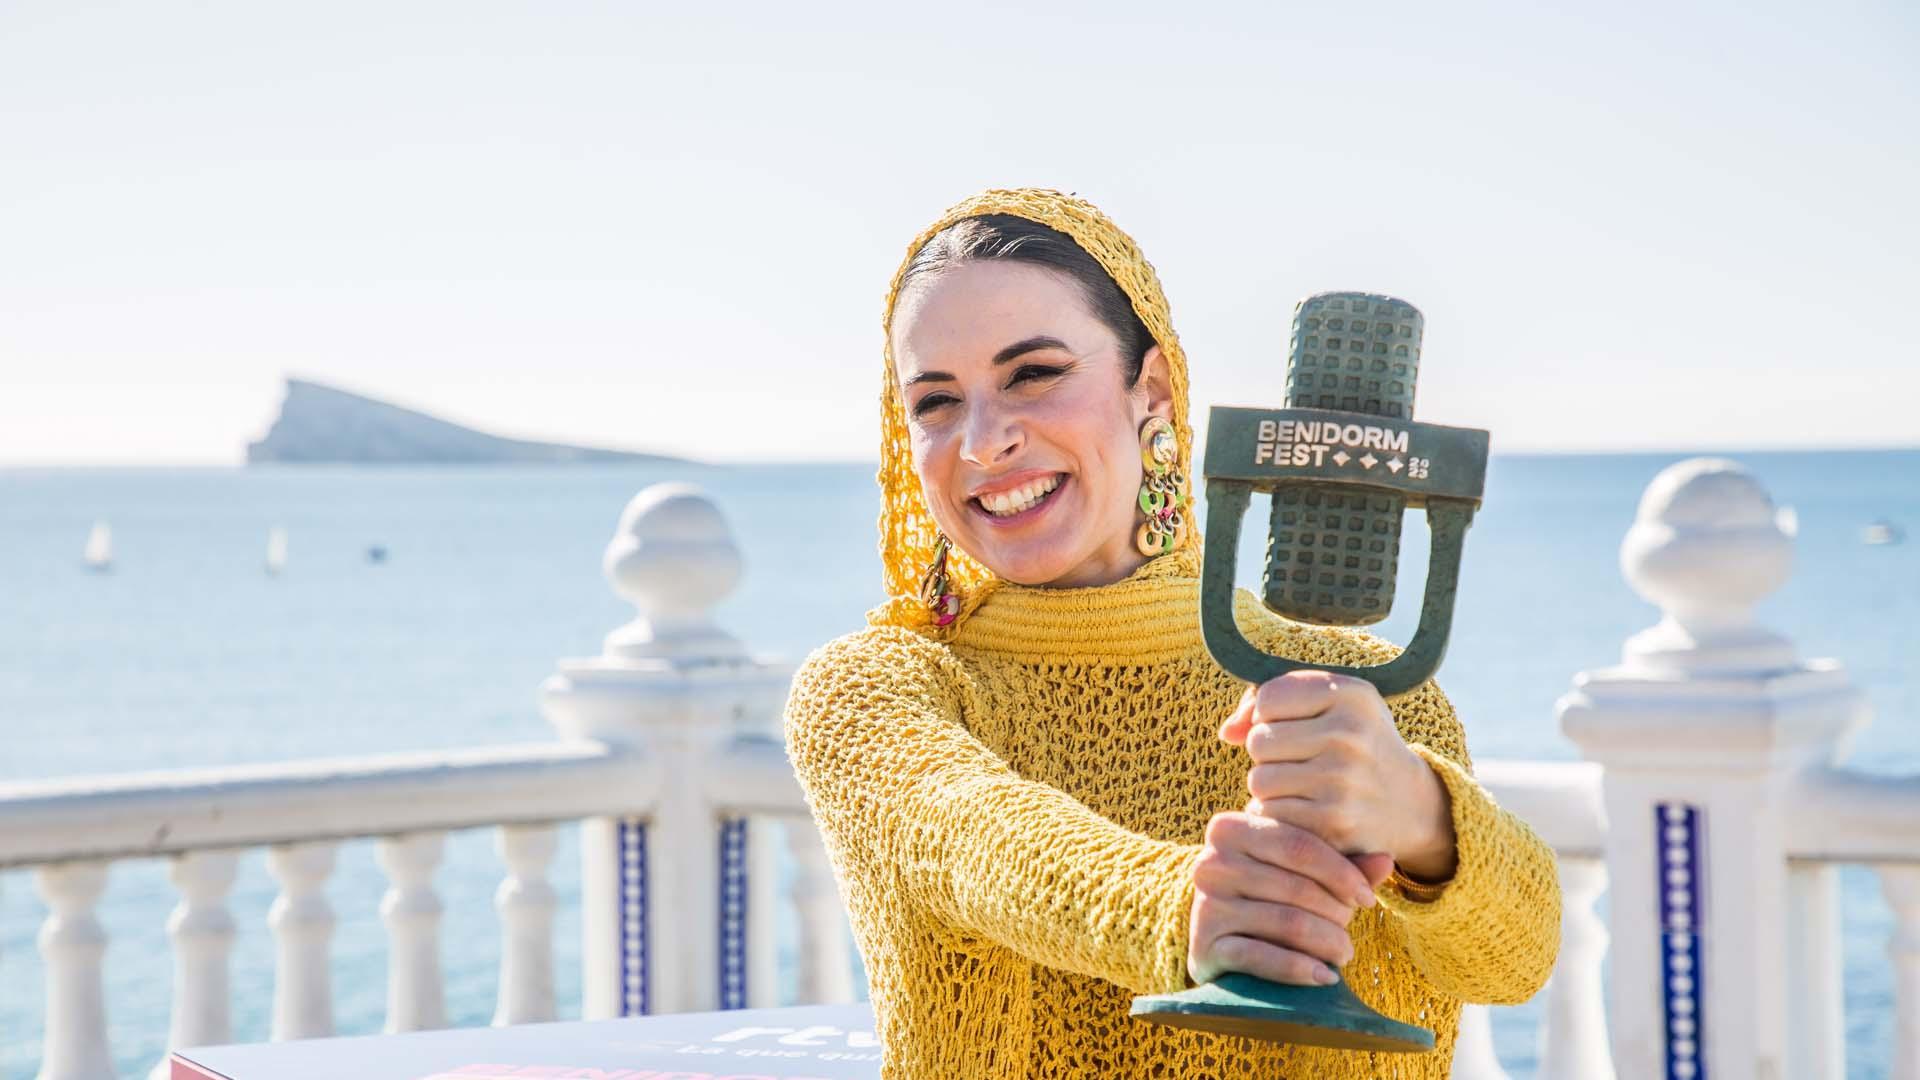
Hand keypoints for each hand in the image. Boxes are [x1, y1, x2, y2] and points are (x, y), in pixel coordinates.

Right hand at [1186, 811, 1394, 987]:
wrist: (1223, 940)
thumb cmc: (1271, 897)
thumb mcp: (1304, 875)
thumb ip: (1345, 867)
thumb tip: (1387, 860)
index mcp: (1231, 828)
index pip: (1299, 844)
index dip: (1341, 873)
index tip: (1369, 899)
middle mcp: (1210, 862)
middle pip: (1295, 886)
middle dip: (1335, 913)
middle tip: (1350, 931)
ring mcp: (1204, 905)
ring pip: (1285, 921)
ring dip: (1326, 942)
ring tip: (1344, 953)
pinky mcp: (1204, 946)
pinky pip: (1261, 956)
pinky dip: (1299, 969)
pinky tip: (1325, 977)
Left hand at [1220, 671, 1456, 882]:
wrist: (1407, 803)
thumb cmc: (1352, 744)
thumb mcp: (1327, 705)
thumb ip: (1267, 701)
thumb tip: (1227, 733)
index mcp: (1351, 694)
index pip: (1269, 697)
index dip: (1271, 715)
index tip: (1296, 725)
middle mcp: (1350, 734)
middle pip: (1259, 741)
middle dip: (1270, 753)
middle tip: (1302, 760)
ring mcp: (1343, 781)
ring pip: (1259, 780)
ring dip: (1272, 787)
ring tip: (1305, 786)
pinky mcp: (1333, 824)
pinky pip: (1270, 815)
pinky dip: (1280, 816)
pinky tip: (1307, 811)